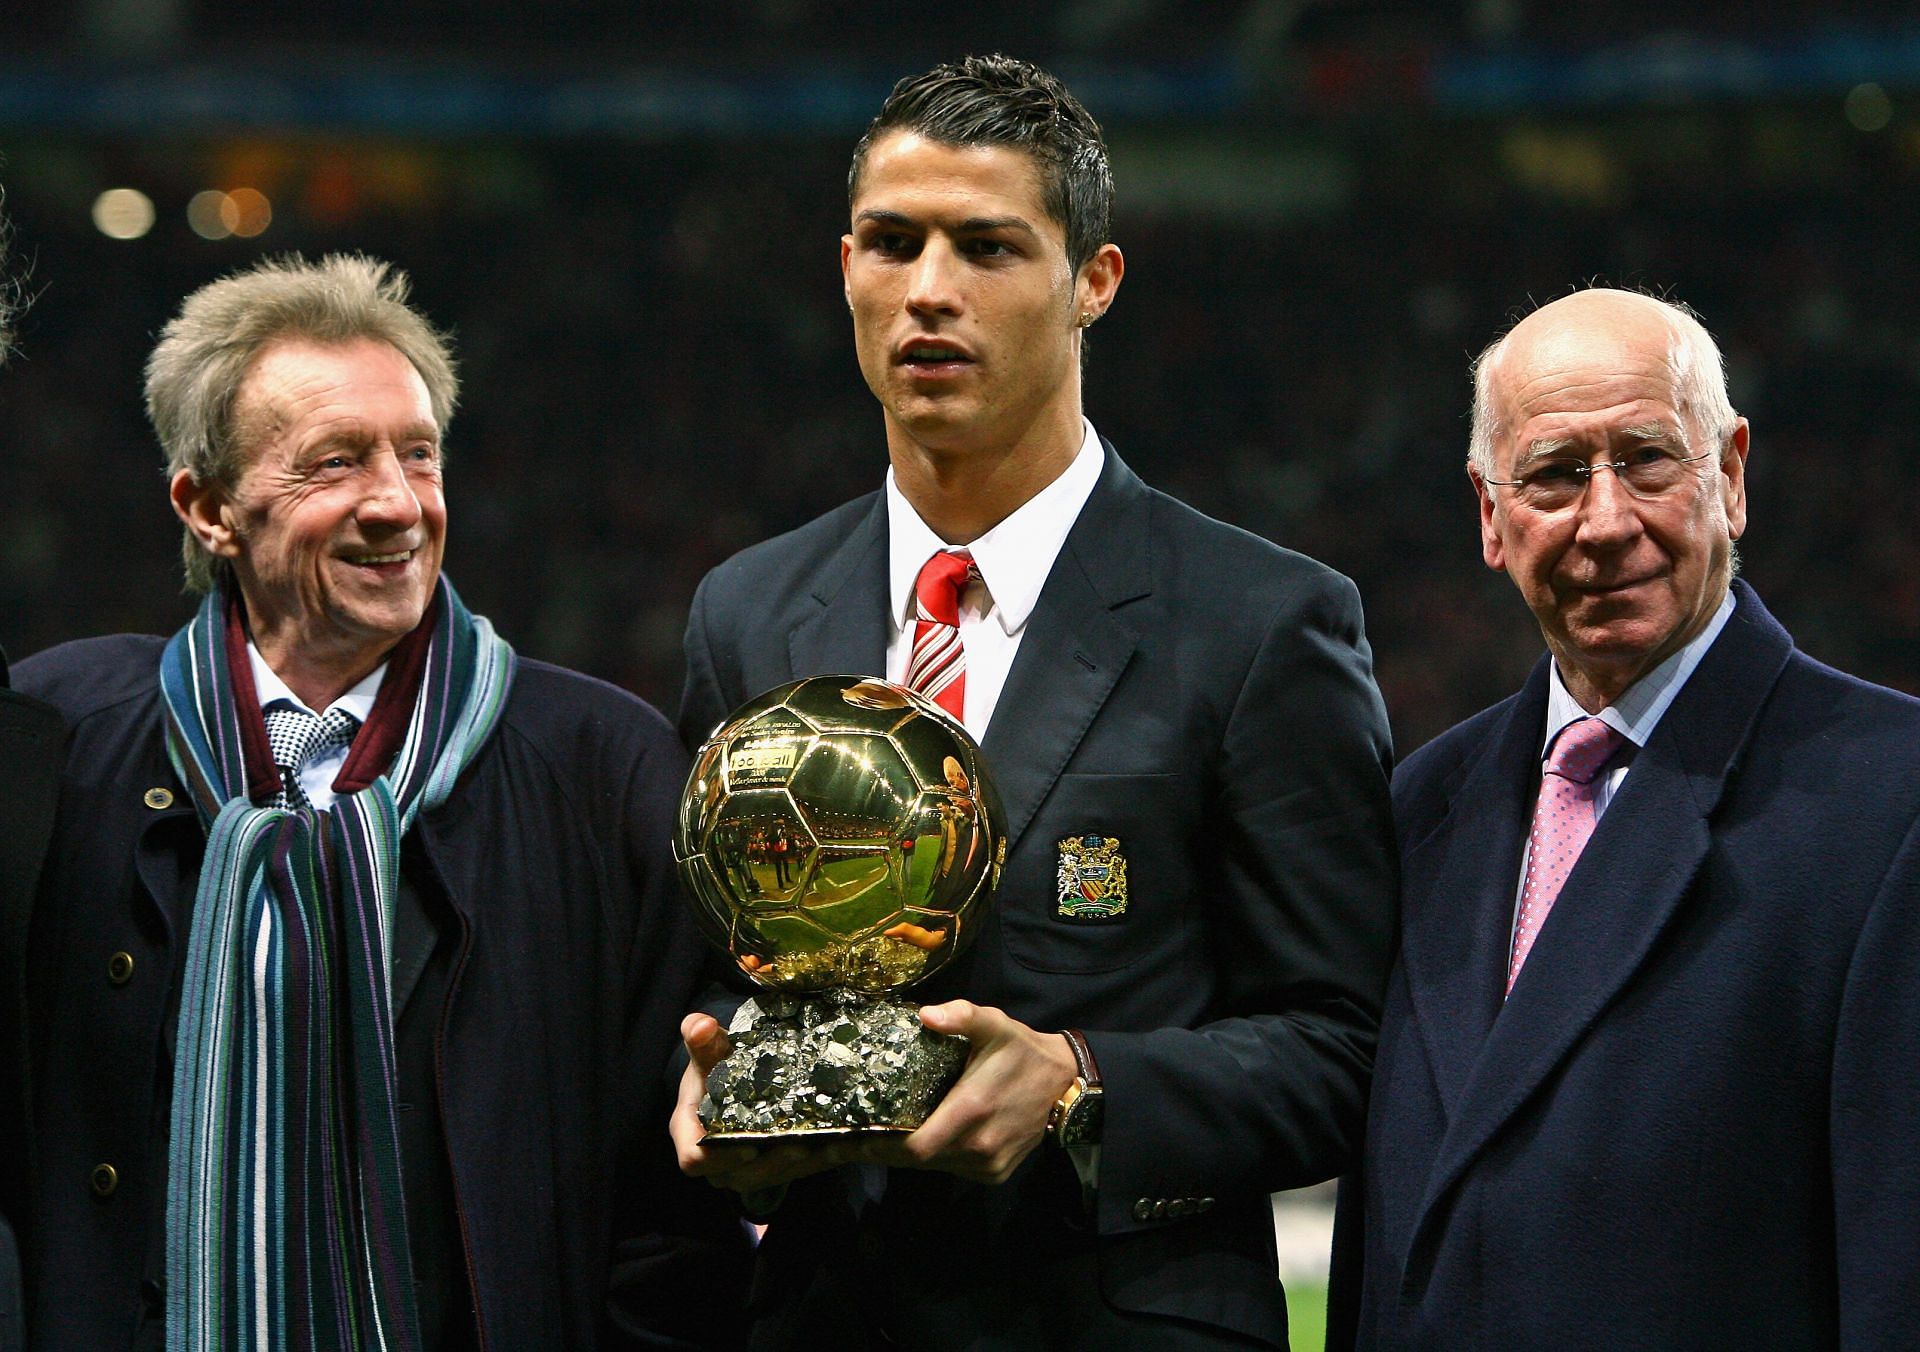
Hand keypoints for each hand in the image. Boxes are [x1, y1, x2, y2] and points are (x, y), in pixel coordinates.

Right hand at [669, 1012, 866, 1194]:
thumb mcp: (708, 1053)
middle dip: (774, 1163)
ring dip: (806, 1164)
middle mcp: (720, 1162)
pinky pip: (801, 1171)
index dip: (720, 1157)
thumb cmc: (716, 1068)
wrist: (733, 1081)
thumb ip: (702, 1040)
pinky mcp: (779, 1168)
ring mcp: (749, 1169)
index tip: (747, 1146)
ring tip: (833, 1145)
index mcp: (693, 1135)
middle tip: (800, 1145)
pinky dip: (826, 1159)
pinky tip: (851, 1145)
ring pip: (776, 1177)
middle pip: (742, 1175)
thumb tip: (700, 1025)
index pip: (695, 1159)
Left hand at [879, 1001, 1078, 1184]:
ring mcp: (989, 1164)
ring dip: (913, 1154)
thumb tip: (924, 1015)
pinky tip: (928, 1138)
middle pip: (919, 1161)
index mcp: (971, 1109)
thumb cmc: (1021, 1051)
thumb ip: (960, 1015)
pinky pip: (955, 1170)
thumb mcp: (993, 1024)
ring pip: (937, 1168)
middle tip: (859, 1136)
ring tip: (888, 1135)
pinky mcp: (997, 1173)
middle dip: (889, 1150)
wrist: (1064, 1084)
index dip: (884, 1146)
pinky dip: (939, 1158)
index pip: (916, 1147)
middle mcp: (979, 1145)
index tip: (857, 1136)